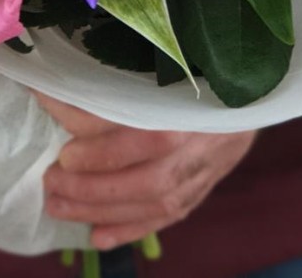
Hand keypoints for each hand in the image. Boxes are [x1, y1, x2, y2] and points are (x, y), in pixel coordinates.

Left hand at [35, 92, 256, 250]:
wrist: (250, 95)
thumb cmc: (200, 75)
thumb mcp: (171, 65)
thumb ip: (128, 76)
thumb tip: (67, 74)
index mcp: (185, 107)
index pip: (130, 124)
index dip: (86, 122)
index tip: (50, 108)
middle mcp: (194, 146)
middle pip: (139, 177)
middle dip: (88, 182)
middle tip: (50, 177)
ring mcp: (199, 174)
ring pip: (148, 203)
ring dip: (98, 209)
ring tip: (57, 205)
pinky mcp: (199, 193)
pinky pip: (164, 219)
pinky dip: (129, 230)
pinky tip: (97, 237)